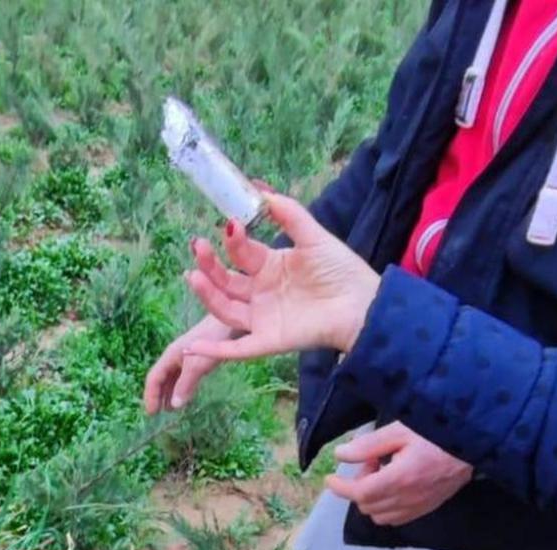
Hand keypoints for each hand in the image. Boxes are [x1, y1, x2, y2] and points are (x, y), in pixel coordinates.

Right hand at [143, 312, 230, 414]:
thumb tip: (174, 405)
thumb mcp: (197, 365)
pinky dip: (181, 387)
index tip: (151, 414)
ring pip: (172, 378)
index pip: (153, 378)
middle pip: (161, 378)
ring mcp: (186, 356)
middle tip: (158, 414)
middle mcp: (175, 356)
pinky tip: (186, 395)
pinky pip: (184, 375)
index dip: (150, 396)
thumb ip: (185, 384)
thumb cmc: (212, 340)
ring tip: (170, 409)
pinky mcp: (199, 356)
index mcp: (170, 356)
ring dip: (169, 393)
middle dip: (158, 396)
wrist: (232, 320)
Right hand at [174, 194, 379, 405]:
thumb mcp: (314, 237)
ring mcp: (262, 318)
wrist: (363, 304)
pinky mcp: (268, 341)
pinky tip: (194, 348)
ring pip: (225, 309)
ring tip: (193, 276)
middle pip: (226, 281)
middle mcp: (260, 293)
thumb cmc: (341, 271)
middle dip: (210, 265)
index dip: (233, 239)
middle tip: (197, 246)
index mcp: (269, 267)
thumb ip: (289, 214)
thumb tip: (262, 190)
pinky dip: (214, 352)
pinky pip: (236, 350)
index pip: (241, 253)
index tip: (229, 223)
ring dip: (208, 295)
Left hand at [326, 422, 473, 525]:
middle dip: (358, 487)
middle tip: (369, 463)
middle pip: (367, 506)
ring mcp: (420, 506)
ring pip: (381, 516)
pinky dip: (386, 507)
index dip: (340, 487)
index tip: (330, 478)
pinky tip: (393, 485)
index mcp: (400, 478)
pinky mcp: (429, 507)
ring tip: (382, 473)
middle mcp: (409, 498)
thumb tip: (340, 454)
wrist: (475, 443)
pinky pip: (398, 518)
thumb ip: (368, 445)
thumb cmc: (436, 432)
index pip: (359, 493)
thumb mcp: (399, 431)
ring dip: (372, 499)